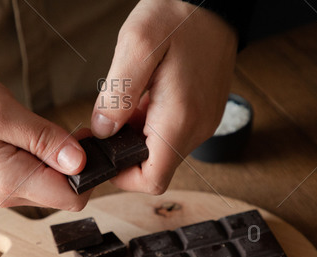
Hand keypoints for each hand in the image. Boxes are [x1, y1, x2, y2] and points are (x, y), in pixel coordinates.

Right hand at [0, 64, 90, 209]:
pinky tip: (22, 137)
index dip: (89, 172)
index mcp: (8, 181)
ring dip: (52, 162)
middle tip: (62, 130)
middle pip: (61, 194)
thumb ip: (42, 138)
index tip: (85, 143)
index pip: (72, 198)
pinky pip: (27, 179)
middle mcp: (3, 195)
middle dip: (72, 166)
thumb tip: (78, 161)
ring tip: (35, 129)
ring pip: (45, 186)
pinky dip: (35, 161)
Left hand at [91, 0, 236, 193]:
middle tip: (101, 126)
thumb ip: (118, 94)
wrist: (215, 0)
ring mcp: (202, 122)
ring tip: (122, 105)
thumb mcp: (137, 44)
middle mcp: (196, 128)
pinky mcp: (203, 113)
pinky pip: (172, 133)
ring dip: (136, 137)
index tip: (101, 156)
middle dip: (124, 153)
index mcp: (180, 118)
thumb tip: (103, 130)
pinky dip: (150, 125)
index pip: (152, 179)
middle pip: (155, 167)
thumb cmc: (179, 15)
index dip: (122, 176)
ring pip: (162, 151)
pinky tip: (141, 99)